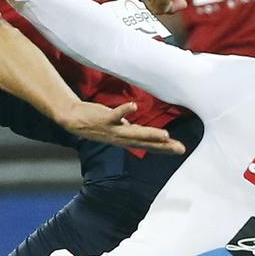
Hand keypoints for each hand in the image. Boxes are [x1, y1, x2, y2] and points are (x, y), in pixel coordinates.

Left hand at [57, 100, 184, 153]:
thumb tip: (144, 134)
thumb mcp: (118, 129)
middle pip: (145, 143)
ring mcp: (112, 130)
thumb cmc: (98, 123)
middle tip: (179, 148)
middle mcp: (121, 138)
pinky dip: (124, 111)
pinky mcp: (103, 119)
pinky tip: (133, 106)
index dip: (164, 149)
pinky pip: (115, 115)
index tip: (180, 150)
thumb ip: (131, 131)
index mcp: (126, 140)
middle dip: (163, 146)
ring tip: (165, 135)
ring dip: (149, 134)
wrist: (74, 120)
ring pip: (133, 134)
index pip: (148, 146)